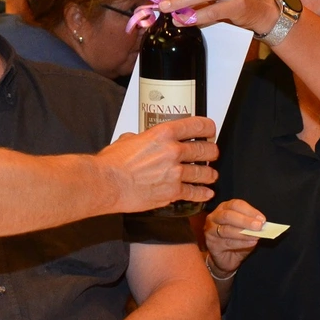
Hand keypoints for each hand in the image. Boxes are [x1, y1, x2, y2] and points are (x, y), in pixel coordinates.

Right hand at [98, 117, 217, 211]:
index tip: (210, 130)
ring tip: (211, 175)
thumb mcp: (126, 140)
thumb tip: (137, 140)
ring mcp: (175, 173)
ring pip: (203, 173)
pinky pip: (194, 192)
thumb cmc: (112, 163)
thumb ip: (138, 139)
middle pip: (205, 150)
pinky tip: (206, 193)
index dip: (207, 127)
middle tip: (212, 153)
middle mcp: (173, 152)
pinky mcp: (172, 192)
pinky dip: (202, 193)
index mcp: (163, 134)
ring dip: (209, 174)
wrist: (107, 183)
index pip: (196, 126)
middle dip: (211, 152)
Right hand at [204, 199, 264, 275]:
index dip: (249, 211)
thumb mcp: (246, 230)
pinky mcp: (211, 243)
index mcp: (224, 208)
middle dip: (245, 220)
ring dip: (243, 233)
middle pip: (228, 215)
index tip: (262, 219)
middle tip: (259, 226)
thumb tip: (262, 224)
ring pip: (226, 229)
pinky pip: (227, 242)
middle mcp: (214, 217)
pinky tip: (251, 243)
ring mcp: (210, 230)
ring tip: (256, 236)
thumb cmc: (236, 240)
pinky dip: (241, 243)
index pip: (235, 204)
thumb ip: (252, 226)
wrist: (225, 258)